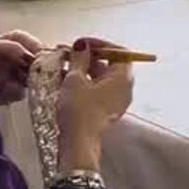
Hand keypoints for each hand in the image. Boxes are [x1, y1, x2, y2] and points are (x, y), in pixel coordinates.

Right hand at [57, 39, 134, 172]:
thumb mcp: (75, 79)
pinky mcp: (106, 110)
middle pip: (110, 64)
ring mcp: (117, 100)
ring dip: (84, 70)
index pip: (118, 51)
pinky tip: (66, 82)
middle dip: (89, 57)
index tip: (81, 44)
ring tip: (64, 67)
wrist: (78, 144)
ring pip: (102, 78)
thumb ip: (80, 59)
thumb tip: (82, 46)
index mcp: (123, 77)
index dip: (99, 44)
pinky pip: (98, 90)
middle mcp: (125, 88)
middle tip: (68, 54)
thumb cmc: (79, 110)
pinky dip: (85, 83)